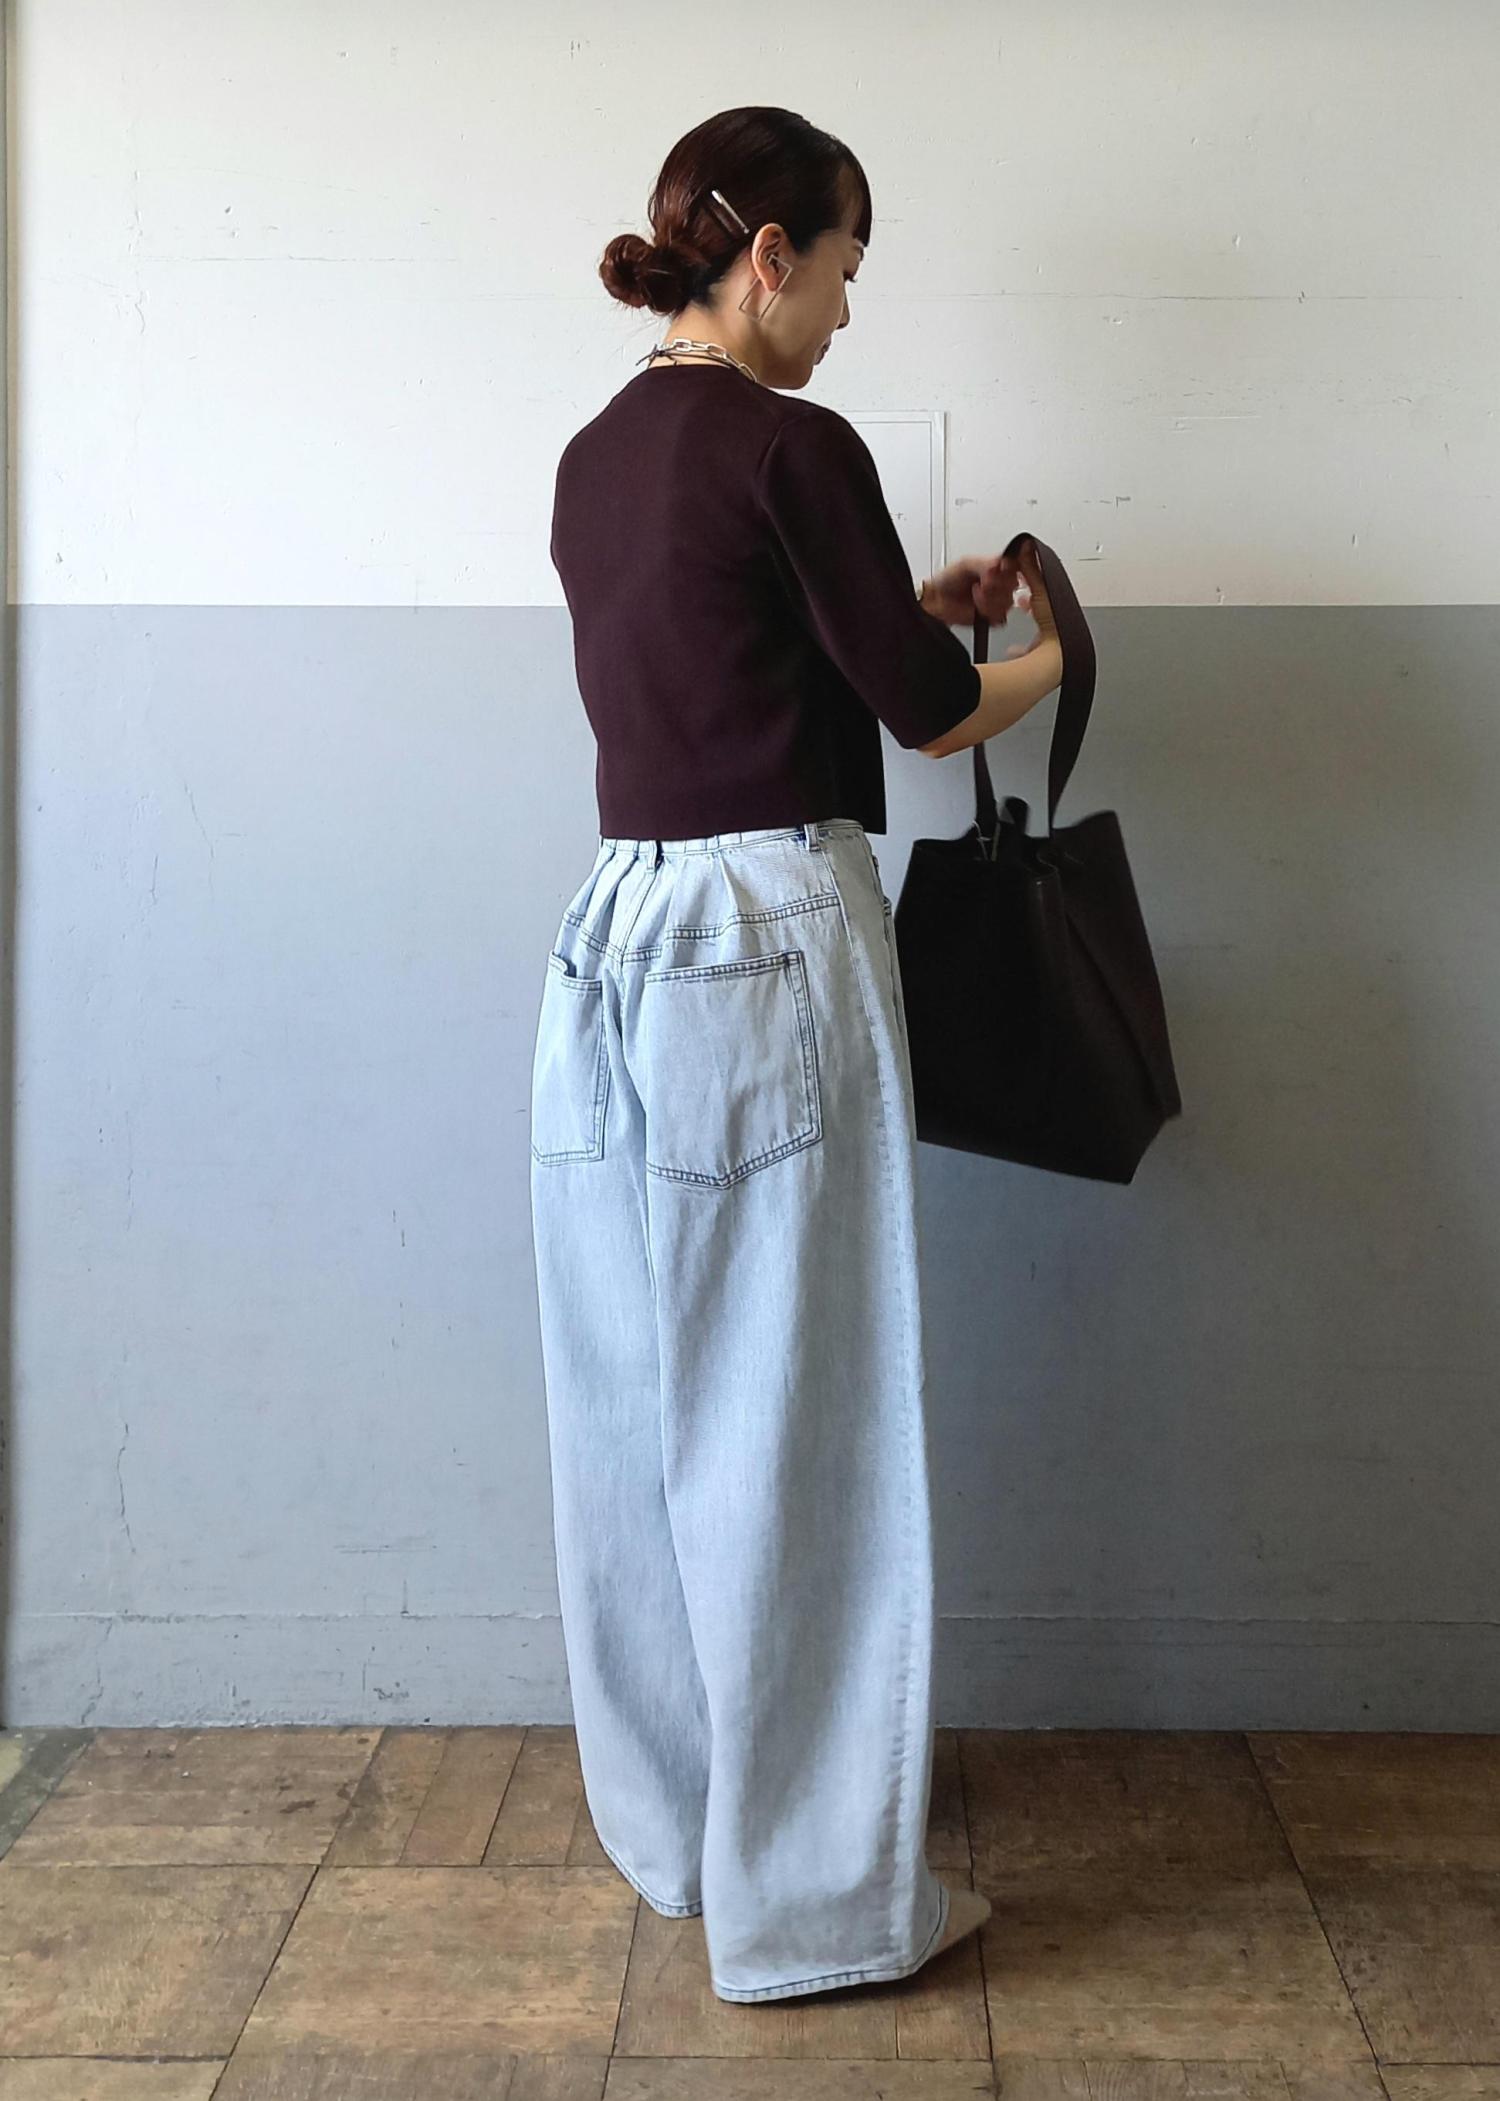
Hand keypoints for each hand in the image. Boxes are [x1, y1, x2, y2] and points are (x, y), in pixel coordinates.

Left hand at [919, 541, 1056, 640]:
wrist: (936, 601)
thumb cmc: (948, 579)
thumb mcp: (967, 563)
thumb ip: (986, 562)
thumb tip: (1002, 562)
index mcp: (997, 567)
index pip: (1017, 566)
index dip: (1009, 570)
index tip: (997, 570)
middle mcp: (1000, 583)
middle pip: (1013, 585)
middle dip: (995, 585)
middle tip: (981, 582)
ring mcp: (998, 601)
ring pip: (1008, 602)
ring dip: (988, 600)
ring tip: (975, 594)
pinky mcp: (993, 617)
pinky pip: (1001, 618)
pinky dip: (987, 613)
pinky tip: (977, 608)